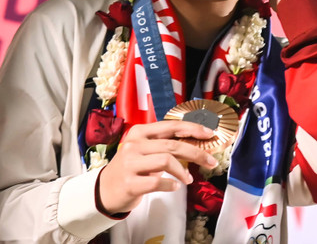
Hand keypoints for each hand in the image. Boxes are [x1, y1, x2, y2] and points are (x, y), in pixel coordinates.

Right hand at [98, 121, 217, 213]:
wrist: (105, 189)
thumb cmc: (131, 168)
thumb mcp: (144, 150)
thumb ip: (164, 144)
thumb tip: (196, 142)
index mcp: (139, 132)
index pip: (171, 126)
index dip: (192, 129)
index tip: (209, 134)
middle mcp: (134, 145)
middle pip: (172, 145)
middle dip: (196, 153)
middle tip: (210, 162)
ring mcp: (130, 164)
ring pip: (166, 161)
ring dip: (183, 171)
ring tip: (188, 179)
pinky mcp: (130, 183)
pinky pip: (158, 182)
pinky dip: (171, 185)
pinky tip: (174, 186)